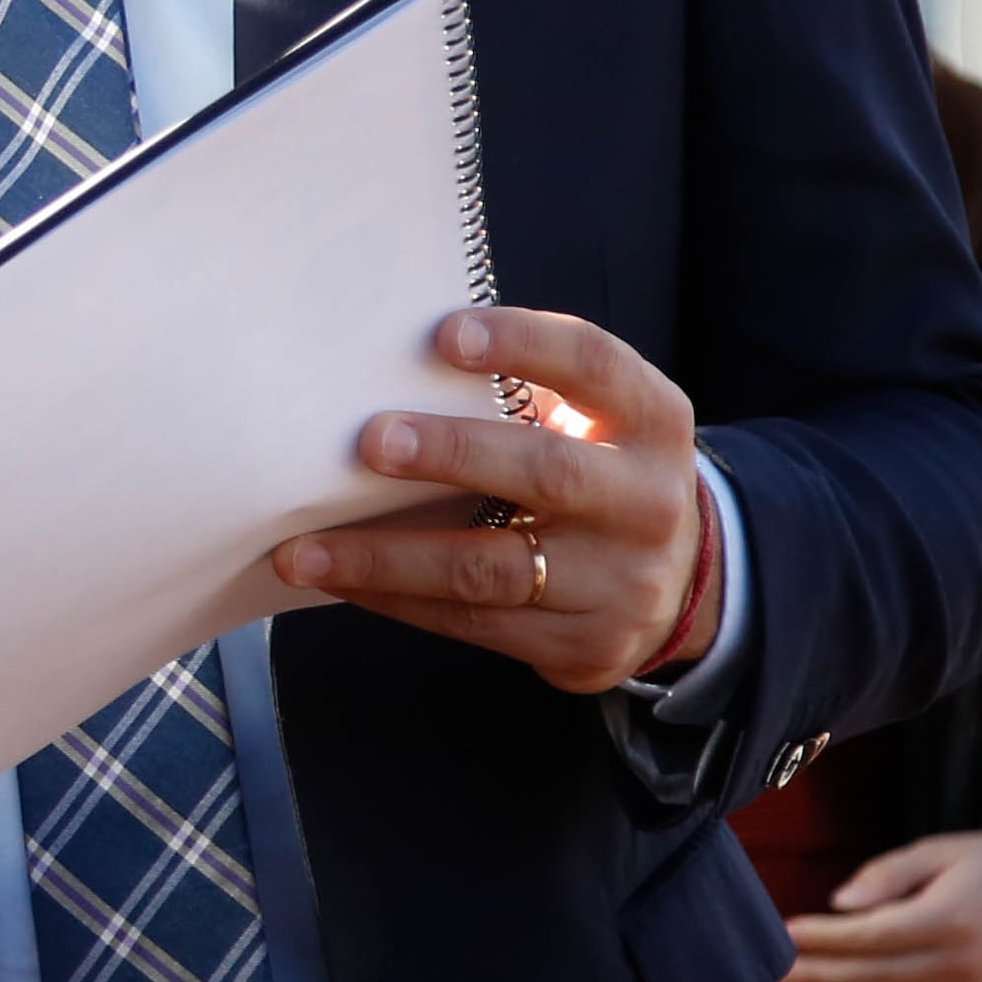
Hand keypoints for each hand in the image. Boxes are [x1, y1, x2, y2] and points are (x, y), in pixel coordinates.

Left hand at [270, 308, 712, 693]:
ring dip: (386, 557)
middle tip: (369, 443)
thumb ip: (520, 395)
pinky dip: (397, 600)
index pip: (594, 366)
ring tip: (302, 551)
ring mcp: (623, 583)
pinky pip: (474, 625)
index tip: (445, 334)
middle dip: (453, 454)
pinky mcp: (586, 647)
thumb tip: (382, 367)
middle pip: (547, 473)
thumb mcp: (590, 423)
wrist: (678, 583)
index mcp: (652, 422)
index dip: (525, 345)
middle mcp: (648, 502)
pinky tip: (340, 581)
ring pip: (491, 570)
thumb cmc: (595, 474)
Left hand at [776, 831, 981, 981]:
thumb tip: (841, 903)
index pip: (874, 938)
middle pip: (877, 979)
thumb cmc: (979, 864)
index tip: (785, 935)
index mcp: (949, 921)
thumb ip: (886, 875)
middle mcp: (962, 966)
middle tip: (771, 978)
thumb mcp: (933, 853)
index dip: (826, 939)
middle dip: (818, 980)